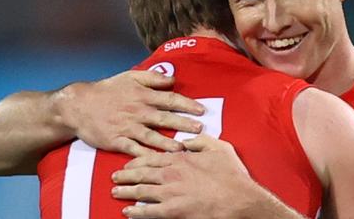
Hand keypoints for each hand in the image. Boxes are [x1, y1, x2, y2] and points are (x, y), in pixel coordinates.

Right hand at [55, 70, 204, 155]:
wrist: (79, 105)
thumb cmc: (108, 90)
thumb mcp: (131, 76)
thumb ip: (153, 77)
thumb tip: (174, 80)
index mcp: (143, 95)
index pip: (170, 100)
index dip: (188, 105)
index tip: (202, 111)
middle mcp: (138, 111)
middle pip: (165, 119)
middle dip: (184, 125)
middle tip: (200, 130)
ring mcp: (127, 127)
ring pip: (152, 136)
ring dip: (168, 143)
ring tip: (183, 148)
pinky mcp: (117, 141)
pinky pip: (134, 149)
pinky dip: (146, 155)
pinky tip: (157, 161)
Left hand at [111, 134, 255, 218]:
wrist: (239, 199)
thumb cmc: (231, 175)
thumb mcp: (219, 148)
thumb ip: (200, 141)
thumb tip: (187, 141)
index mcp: (181, 159)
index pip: (152, 158)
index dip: (137, 161)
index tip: (128, 164)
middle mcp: (172, 174)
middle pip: (142, 174)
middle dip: (126, 176)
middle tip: (115, 177)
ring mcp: (170, 193)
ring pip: (141, 191)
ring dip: (126, 191)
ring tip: (115, 192)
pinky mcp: (173, 211)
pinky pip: (148, 212)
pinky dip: (136, 212)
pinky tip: (127, 212)